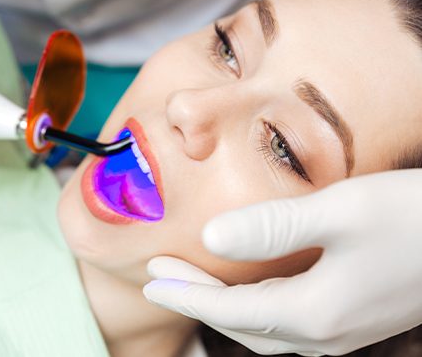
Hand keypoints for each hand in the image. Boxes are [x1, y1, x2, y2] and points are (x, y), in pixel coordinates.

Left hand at [144, 170, 421, 355]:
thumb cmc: (410, 217)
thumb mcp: (339, 212)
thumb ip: (272, 227)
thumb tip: (211, 236)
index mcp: (316, 312)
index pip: (230, 311)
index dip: (187, 295)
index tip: (150, 281)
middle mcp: (326, 333)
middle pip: (241, 324)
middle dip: (196, 300)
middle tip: (158, 278)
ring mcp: (342, 331)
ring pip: (263, 328)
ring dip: (223, 305)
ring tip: (190, 282)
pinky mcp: (352, 318)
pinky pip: (286, 322)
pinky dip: (253, 307)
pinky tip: (245, 287)